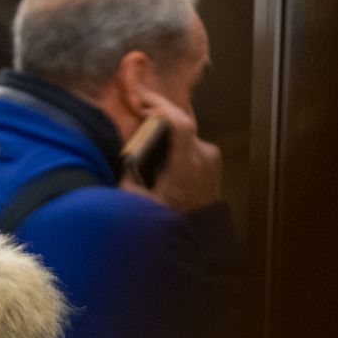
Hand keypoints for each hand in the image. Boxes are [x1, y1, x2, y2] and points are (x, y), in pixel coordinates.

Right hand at [124, 88, 221, 213]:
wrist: (200, 238)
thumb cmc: (173, 221)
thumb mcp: (142, 205)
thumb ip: (130, 179)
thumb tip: (124, 160)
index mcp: (188, 164)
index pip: (179, 122)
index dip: (160, 106)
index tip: (142, 99)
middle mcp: (205, 157)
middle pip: (179, 128)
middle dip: (158, 126)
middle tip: (138, 128)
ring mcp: (212, 159)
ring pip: (183, 139)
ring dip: (166, 142)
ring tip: (149, 156)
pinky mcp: (213, 164)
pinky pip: (190, 149)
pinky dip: (175, 151)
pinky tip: (163, 166)